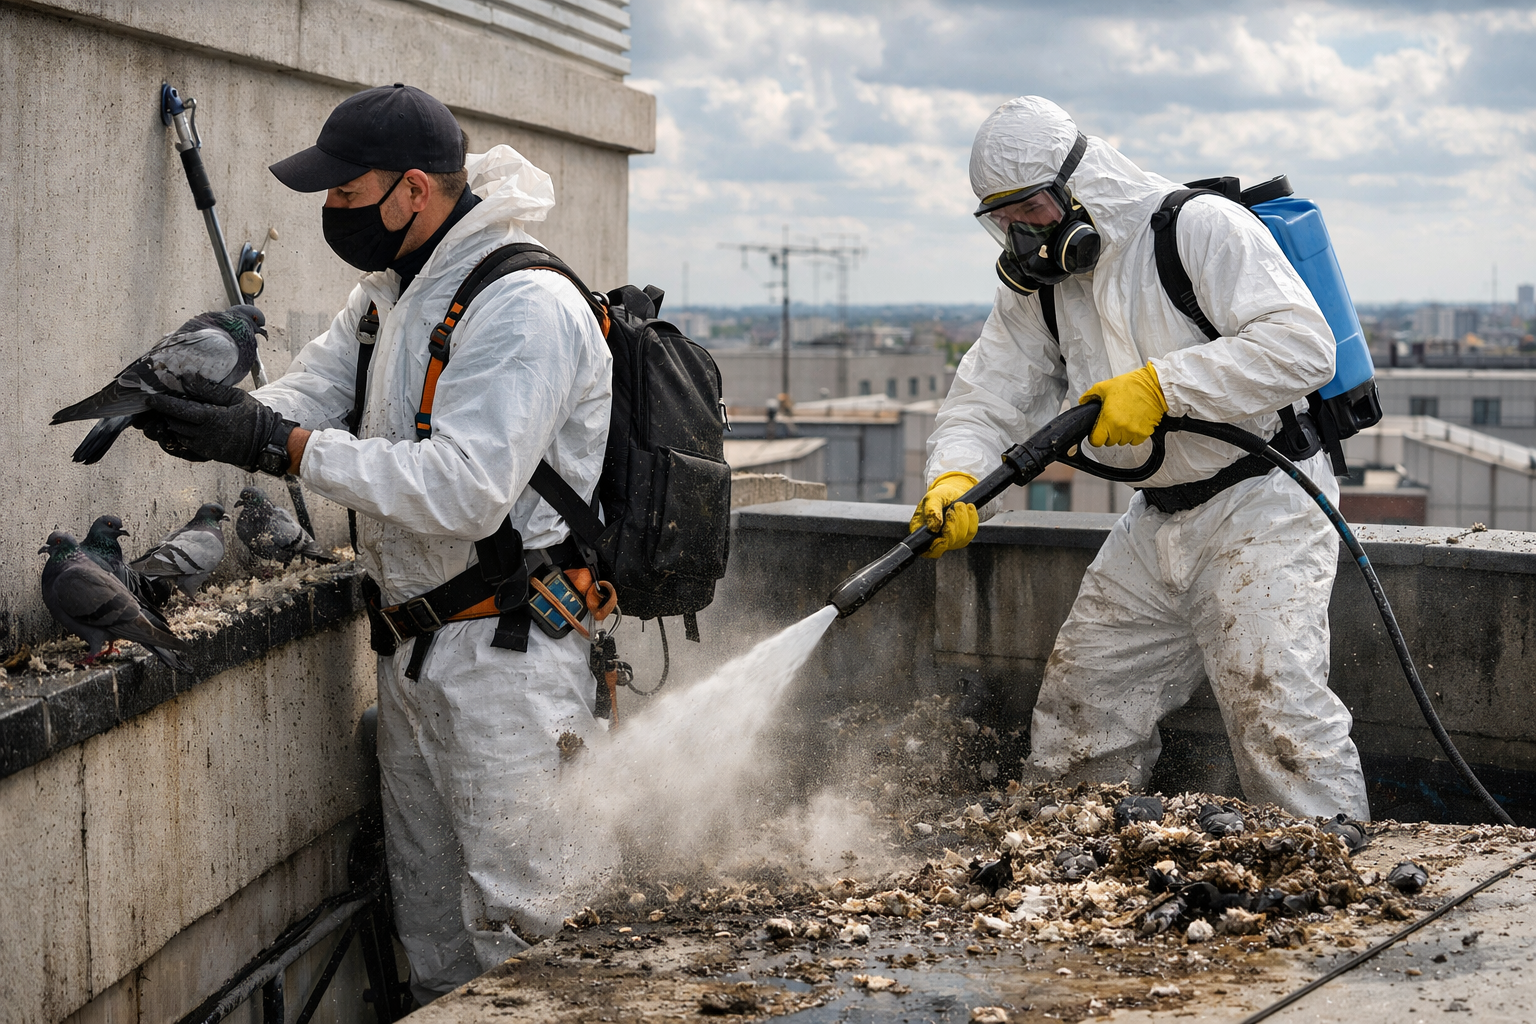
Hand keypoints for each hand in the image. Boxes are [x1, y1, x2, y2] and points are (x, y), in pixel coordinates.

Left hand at [141, 375, 292, 472]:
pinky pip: (183, 446)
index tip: (148, 397)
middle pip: (173, 423)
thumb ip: (210, 390)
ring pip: (175, 435)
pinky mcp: (206, 454)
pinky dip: (176, 436)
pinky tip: (176, 427)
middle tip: (153, 404)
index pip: (178, 410)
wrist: (267, 443)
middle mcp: (204, 435)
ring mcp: (204, 447)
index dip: (161, 404)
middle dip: (161, 414)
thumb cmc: (255, 418)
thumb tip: (189, 378)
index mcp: (212, 419)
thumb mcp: (236, 397)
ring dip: (168, 425)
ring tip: (163, 414)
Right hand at [909, 471, 978, 558]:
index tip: (943, 530)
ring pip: (961, 537)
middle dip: (953, 523)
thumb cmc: (940, 496)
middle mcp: (934, 540)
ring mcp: (950, 541)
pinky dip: (972, 518)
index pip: (928, 551)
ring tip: (959, 505)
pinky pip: (971, 532)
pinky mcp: (963, 538)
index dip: (937, 545)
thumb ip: (931, 511)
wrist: (954, 493)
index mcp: (921, 532)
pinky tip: (968, 508)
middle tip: (953, 508)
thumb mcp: (933, 497)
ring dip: (963, 518)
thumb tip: (933, 527)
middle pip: (948, 543)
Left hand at [1079, 362, 1167, 446]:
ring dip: (1121, 434)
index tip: (1097, 432)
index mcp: (1109, 418)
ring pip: (1122, 442)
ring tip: (1124, 419)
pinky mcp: (1145, 433)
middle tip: (1112, 420)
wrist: (1155, 386)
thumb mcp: (1106, 386)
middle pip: (1109, 441)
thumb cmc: (1133, 385)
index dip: (1095, 437)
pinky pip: (1134, 441)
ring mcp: (1133, 431)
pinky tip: (1133, 422)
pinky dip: (1133, 435)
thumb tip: (1083, 401)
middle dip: (1109, 433)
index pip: (1096, 441)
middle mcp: (1121, 428)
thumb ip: (1090, 395)